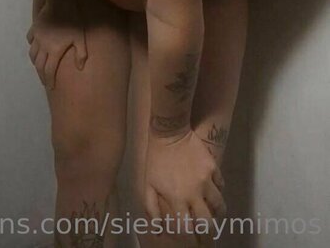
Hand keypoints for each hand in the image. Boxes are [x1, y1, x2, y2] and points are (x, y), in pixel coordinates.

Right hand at [26, 0, 87, 89]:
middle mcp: (43, 47)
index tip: (51, 87)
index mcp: (54, 51)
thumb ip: (81, 53)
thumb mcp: (80, 37)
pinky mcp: (35, 28)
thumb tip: (80, 68)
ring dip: (36, 62)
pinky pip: (30, 40)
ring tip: (40, 66)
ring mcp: (37, 37)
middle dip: (42, 75)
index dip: (49, 81)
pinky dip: (32, 46)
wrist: (59, 1)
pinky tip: (35, 46)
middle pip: (39, 65)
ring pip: (32, 54)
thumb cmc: (73, 19)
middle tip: (45, 80)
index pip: (49, 71)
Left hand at [143, 129, 225, 245]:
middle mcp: (194, 193)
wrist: (169, 133)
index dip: (190, 239)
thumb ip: (152, 208)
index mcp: (177, 199)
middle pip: (208, 223)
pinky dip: (219, 191)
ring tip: (214, 215)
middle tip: (207, 234)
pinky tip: (214, 192)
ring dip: (217, 213)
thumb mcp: (148, 184)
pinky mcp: (213, 167)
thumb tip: (158, 229)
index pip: (187, 229)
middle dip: (208, 233)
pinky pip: (221, 185)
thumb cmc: (155, 160)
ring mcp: (206, 180)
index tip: (192, 242)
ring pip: (219, 205)